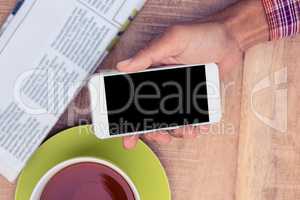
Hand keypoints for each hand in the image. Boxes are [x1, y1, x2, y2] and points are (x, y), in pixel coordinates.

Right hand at [117, 22, 242, 148]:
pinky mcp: (194, 98)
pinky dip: (192, 126)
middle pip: (150, 113)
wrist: (230, 40)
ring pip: (170, 119)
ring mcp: (179, 93)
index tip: (128, 131)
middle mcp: (163, 85)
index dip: (128, 116)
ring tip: (184, 131)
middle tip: (159, 136)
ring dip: (175, 131)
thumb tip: (123, 66)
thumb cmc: (202, 35)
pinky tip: (197, 128)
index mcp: (152, 71)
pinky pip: (190, 117)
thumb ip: (148, 54)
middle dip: (152, 130)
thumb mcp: (172, 41)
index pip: (133, 96)